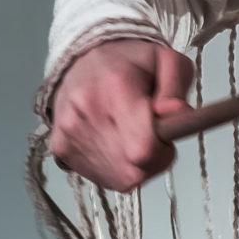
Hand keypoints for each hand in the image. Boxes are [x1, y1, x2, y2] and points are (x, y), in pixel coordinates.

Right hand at [48, 39, 194, 192]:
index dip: (163, 151)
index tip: (166, 135)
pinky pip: (100, 178)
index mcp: (117, 89)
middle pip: (132, 171)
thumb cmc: (130, 62)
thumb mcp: (167, 60)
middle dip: (152, 158)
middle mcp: (87, 114)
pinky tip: (115, 142)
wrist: (83, 60)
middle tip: (151, 132)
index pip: (143, 150)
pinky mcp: (61, 148)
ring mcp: (70, 134)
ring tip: (132, 134)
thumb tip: (177, 113)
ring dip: (135, 165)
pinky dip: (114, 167)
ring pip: (118, 178)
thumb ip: (176, 87)